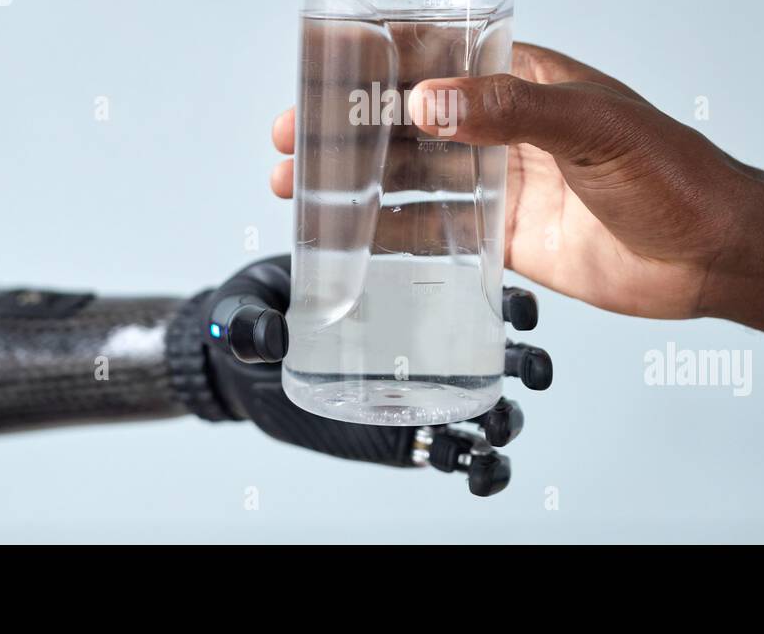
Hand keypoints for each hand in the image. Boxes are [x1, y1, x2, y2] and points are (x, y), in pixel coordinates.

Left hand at [202, 256, 551, 496]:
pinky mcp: (405, 436)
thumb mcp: (250, 307)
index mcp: (403, 294)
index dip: (506, 299)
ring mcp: (417, 394)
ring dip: (508, 415)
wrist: (234, 367)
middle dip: (525, 360)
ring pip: (484, 404)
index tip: (520, 308)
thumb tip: (266, 334)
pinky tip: (481, 473)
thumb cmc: (255, 314)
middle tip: (530, 367)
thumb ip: (253, 321)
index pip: (469, 290)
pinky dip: (478, 468)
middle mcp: (422, 344)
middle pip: (494, 350)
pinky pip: (454, 453)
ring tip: (502, 426)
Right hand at [272, 43, 761, 319]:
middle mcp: (501, 126)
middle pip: (405, 118)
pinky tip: (351, 237)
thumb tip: (426, 102)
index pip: (431, 54)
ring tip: (297, 188)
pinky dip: (389, 232)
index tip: (317, 64)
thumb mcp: (596, 126)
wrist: (713, 255)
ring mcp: (500, 182)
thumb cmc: (674, 172)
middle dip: (344, 125)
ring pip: (410, 175)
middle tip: (290, 139)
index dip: (370, 58)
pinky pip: (434, 231)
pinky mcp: (505, 237)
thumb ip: (511, 111)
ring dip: (355, 179)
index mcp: (521, 78)